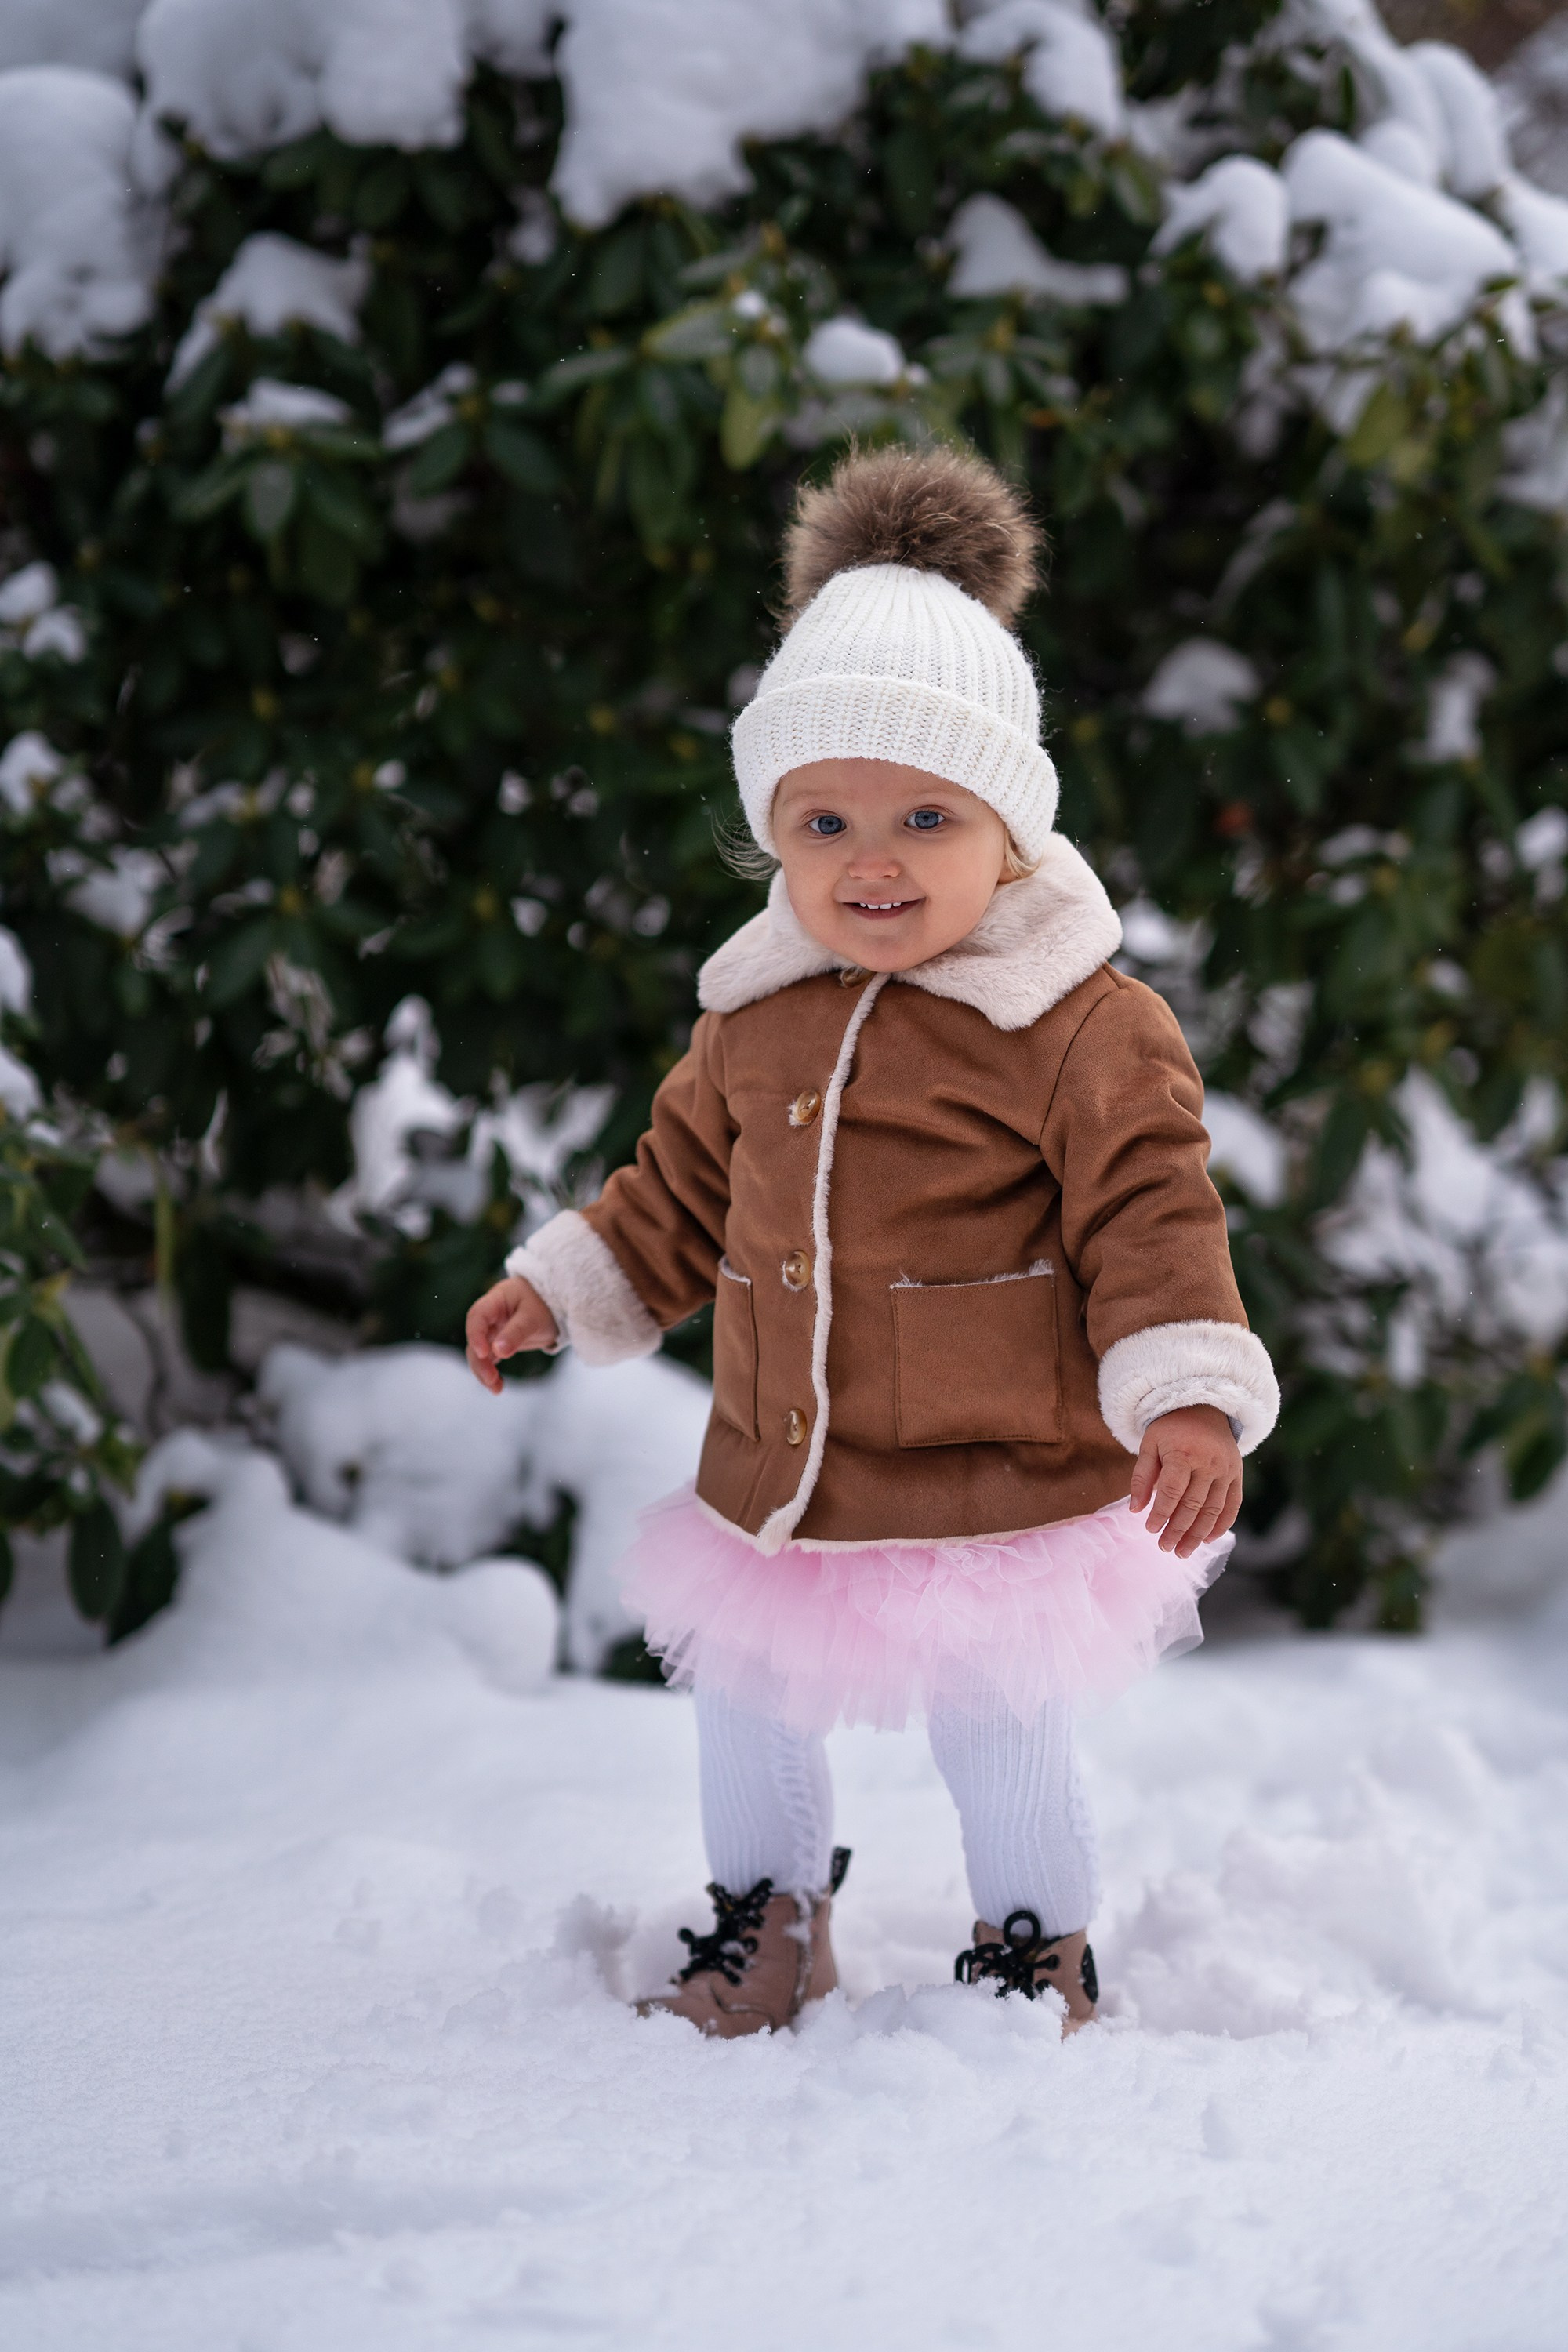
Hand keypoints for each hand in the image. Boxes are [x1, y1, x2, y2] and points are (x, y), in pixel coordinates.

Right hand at [465, 1276, 558, 1393]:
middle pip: (476, 1338)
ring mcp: (492, 1331)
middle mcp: (490, 1317)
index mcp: (496, 1301)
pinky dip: (492, 1373)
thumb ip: (516, 1333)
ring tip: (496, 1389)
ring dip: (484, 1370)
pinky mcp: (497, 1344)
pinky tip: (498, 1387)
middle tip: (490, 1378)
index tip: (484, 1353)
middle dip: (480, 1360)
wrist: (554, 1307)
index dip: (476, 1335)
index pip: (477, 1316)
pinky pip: (490, 1360)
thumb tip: (499, 1352)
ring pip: (480, 1353)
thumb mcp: (533, 1318)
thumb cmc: (543, 1305)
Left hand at [1129, 1404, 1241, 1557]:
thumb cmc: (1171, 1428)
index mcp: (1183, 1452)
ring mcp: (1227, 1470)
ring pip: (1214, 1510)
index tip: (1149, 1529)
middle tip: (1165, 1547)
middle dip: (1178, 1530)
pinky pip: (1233, 1505)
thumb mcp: (1149, 1444)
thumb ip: (1141, 1476)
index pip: (1172, 1490)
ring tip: (1183, 1551)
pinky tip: (1207, 1539)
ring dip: (1198, 1534)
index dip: (1161, 1513)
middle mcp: (1209, 1462)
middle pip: (1194, 1504)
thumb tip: (1135, 1510)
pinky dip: (1222, 1525)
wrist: (1204, 1407)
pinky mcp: (1237, 1474)